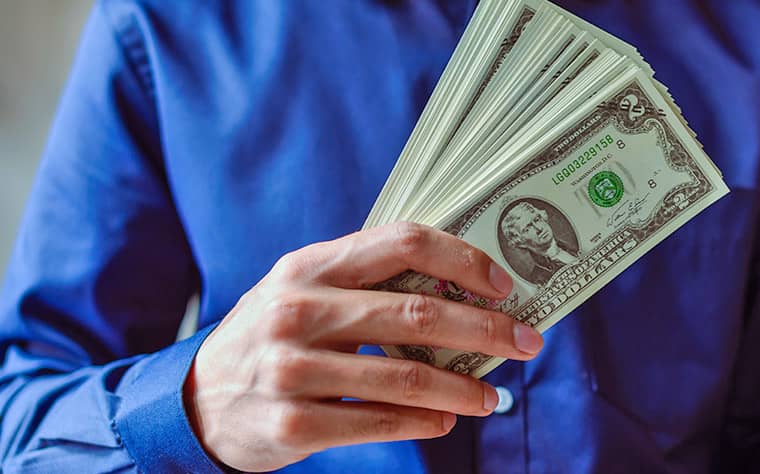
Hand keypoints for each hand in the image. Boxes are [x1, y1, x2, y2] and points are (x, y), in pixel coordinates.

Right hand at [183, 222, 543, 471]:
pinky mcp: (293, 424)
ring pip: (406, 376)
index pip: (401, 242)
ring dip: (464, 387)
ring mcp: (292, 369)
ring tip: (495, 395)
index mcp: (308, 266)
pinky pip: (379, 421)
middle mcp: (297, 310)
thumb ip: (364, 283)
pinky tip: (448, 418)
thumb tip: (458, 292)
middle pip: (416, 313)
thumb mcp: (302, 292)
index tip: (502, 284)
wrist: (198, 400)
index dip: (462, 259)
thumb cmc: (270, 337)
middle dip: (486, 329)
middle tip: (526, 342)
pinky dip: (424, 420)